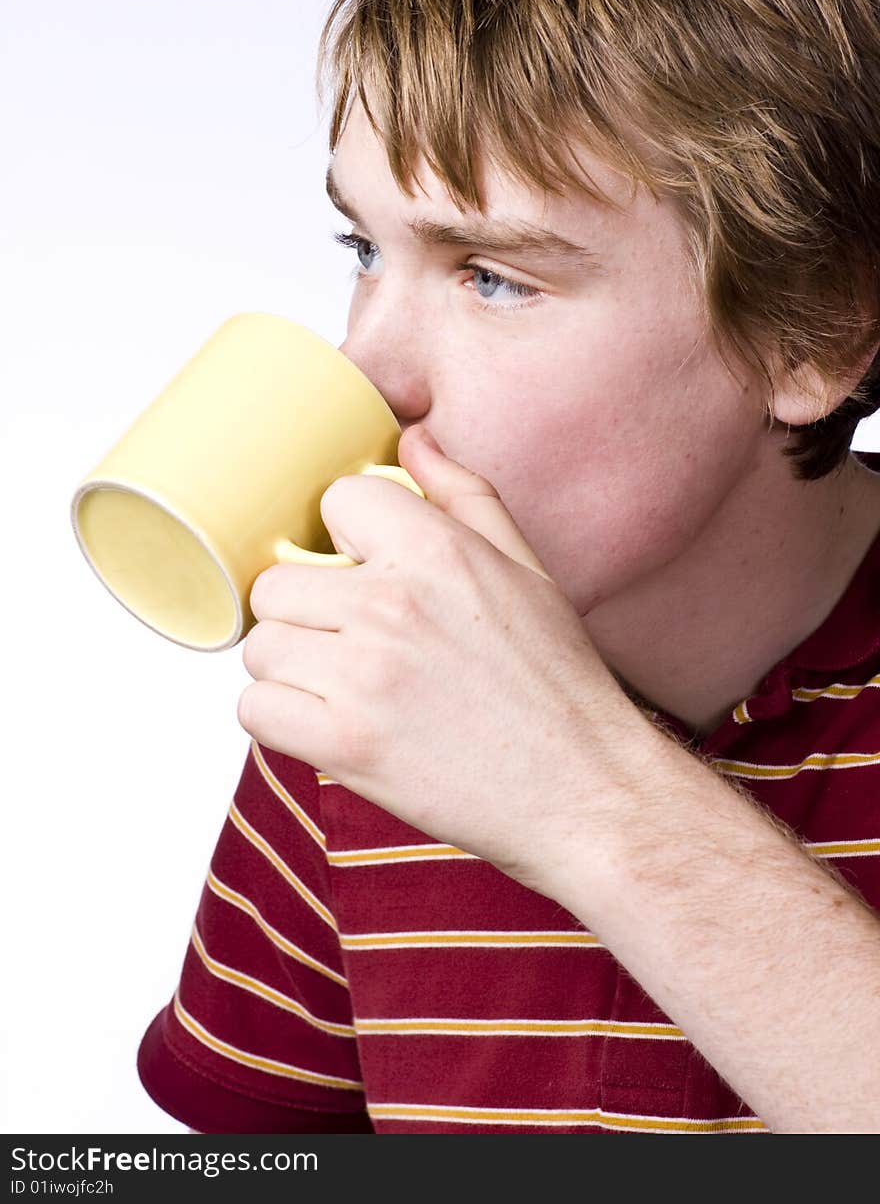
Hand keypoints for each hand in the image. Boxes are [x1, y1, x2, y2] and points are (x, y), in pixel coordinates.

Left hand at [239, 425, 642, 892]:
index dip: (348, 542)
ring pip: (260, 648)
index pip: (334, 501)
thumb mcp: (527, 569)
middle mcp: (392, 604)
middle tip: (352, 646)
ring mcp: (363, 676)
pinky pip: (255, 710)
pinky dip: (282, 721)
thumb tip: (413, 438)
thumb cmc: (558, 684)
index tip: (369, 576)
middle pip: (277, 583)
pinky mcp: (344, 744)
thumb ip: (463, 496)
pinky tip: (331, 725)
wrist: (584, 790)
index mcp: (437, 550)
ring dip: (292, 671)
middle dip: (307, 614)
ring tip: (346, 690)